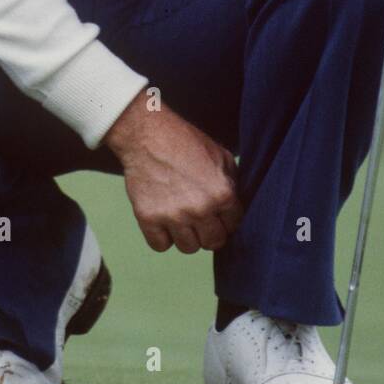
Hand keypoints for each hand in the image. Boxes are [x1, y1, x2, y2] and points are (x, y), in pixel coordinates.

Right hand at [103, 89, 242, 253]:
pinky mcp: (149, 219)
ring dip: (186, 235)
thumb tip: (235, 205)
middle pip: (213, 242)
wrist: (147, 135)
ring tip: (181, 217)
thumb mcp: (220, 155)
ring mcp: (173, 216)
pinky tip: (163, 220)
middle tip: (200, 219)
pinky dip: (162, 236)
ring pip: (188, 248)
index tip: (217, 212)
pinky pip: (161, 246)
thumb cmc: (185, 142)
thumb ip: (231, 182)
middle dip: (209, 232)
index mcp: (222, 194)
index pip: (233, 225)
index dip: (226, 218)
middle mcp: (200, 209)